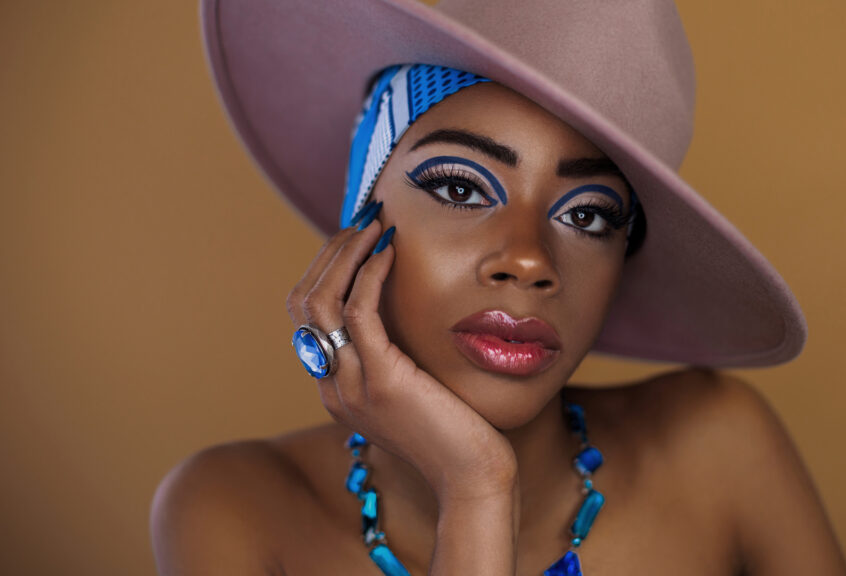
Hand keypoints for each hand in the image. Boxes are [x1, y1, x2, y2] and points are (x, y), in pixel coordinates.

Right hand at [285, 204, 516, 500]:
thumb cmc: (457, 430)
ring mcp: (350, 386)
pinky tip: (391, 251)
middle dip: (330, 253)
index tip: (358, 237)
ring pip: (321, 302)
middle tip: (363, 220)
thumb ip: (395, 355)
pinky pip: (360, 315)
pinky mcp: (381, 382)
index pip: (308, 315)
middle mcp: (332, 385)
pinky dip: (370, 274)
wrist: (473, 477)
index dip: (327, 268)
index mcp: (335, 386)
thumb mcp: (415, 387)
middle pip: (303, 303)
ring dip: (345, 254)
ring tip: (374, 224)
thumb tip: (402, 308)